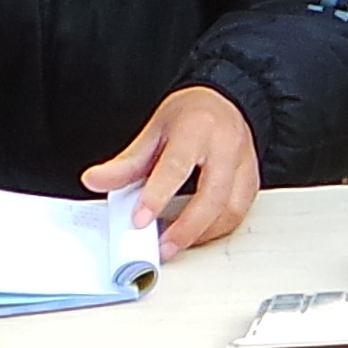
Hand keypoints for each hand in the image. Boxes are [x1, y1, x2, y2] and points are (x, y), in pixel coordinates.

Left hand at [83, 84, 262, 254]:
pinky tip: (196, 234)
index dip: (157, 196)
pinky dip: (216, 230)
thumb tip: (95, 180)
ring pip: (231, 210)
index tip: (139, 220)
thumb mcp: (154, 131)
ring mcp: (244, 164)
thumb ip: (127, 162)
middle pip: (212, 196)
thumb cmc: (191, 115)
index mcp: (197, 128)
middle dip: (186, 228)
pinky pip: (238, 213)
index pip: (177, 166)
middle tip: (161, 246)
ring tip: (175, 244)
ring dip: (202, 234)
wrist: (226, 101)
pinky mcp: (252, 181)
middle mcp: (226, 146)